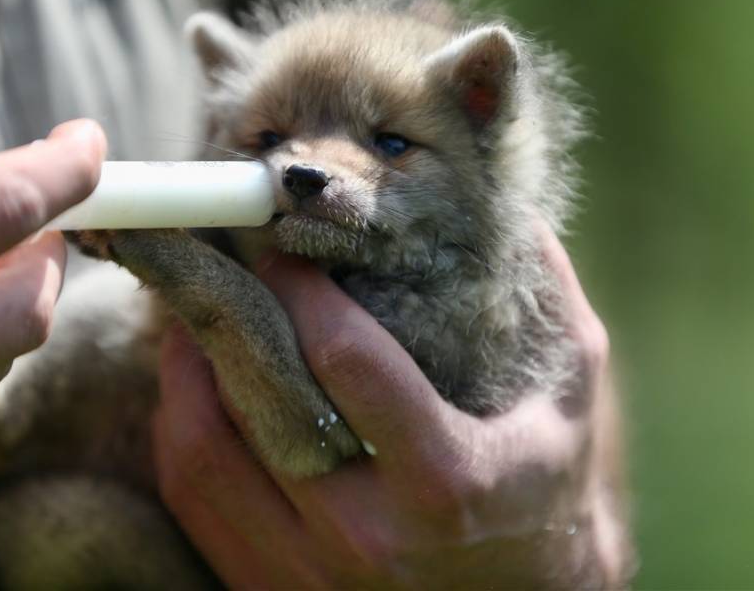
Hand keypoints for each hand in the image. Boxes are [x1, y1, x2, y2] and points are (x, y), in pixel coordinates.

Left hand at [152, 226, 629, 588]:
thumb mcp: (572, 392)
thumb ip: (547, 295)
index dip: (303, 286)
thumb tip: (498, 201)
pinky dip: (182, 423)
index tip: (286, 243)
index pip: (345, 360)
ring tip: (197, 313)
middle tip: (220, 260)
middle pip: (257, 400)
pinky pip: (192, 495)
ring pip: (203, 449)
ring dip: (185, 365)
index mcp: (446, 479)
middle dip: (227, 312)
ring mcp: (307, 572)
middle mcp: (366, 534)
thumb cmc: (546, 487)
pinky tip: (199, 380)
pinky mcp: (270, 587)